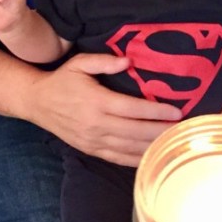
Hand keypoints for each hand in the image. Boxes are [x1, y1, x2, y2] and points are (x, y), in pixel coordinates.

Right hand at [29, 52, 181, 165]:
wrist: (37, 103)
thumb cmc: (63, 80)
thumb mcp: (79, 63)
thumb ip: (103, 61)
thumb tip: (128, 61)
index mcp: (96, 102)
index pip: (132, 109)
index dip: (156, 111)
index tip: (177, 111)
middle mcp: (96, 124)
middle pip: (135, 131)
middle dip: (161, 131)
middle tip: (184, 130)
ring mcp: (93, 141)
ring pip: (129, 148)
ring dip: (153, 147)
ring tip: (175, 144)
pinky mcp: (91, 150)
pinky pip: (118, 158)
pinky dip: (137, 160)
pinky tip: (153, 158)